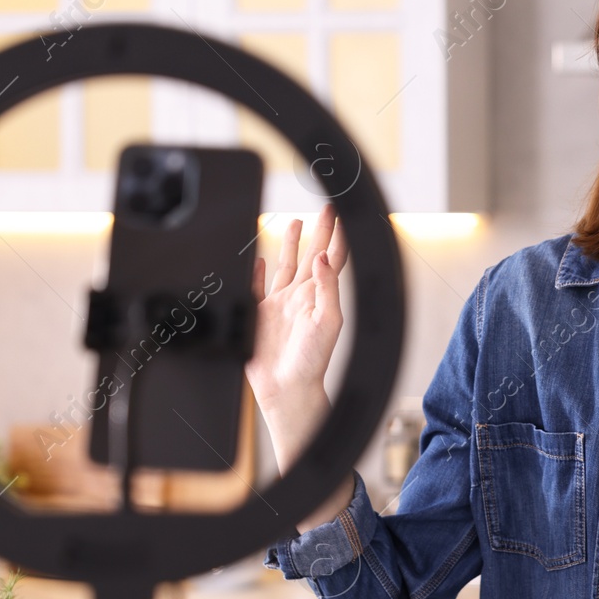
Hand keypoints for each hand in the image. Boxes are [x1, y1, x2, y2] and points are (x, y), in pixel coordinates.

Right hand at [245, 205, 346, 413]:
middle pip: (312, 254)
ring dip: (292, 244)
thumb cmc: (312, 362)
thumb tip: (324, 256)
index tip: (340, 213)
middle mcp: (302, 296)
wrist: (287, 390)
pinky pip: (258, 286)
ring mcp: (280, 305)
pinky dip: (258, 271)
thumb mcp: (327, 321)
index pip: (333, 257)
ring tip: (296, 223)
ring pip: (287, 265)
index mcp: (320, 295)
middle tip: (325, 209)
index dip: (337, 234)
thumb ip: (327, 288)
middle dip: (319, 230)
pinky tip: (259, 259)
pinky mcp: (260, 315)